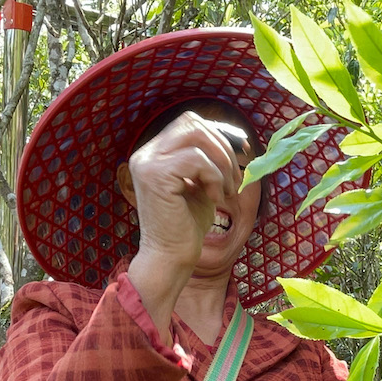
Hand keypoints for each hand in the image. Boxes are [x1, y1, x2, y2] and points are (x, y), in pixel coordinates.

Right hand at [118, 111, 243, 272]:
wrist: (170, 258)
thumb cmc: (187, 227)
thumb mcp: (201, 184)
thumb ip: (208, 160)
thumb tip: (234, 138)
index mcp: (154, 154)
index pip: (189, 123)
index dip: (218, 136)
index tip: (236, 161)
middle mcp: (145, 153)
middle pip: (192, 122)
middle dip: (222, 148)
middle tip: (232, 180)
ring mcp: (147, 163)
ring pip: (196, 135)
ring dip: (221, 162)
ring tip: (224, 190)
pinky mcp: (155, 176)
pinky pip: (197, 159)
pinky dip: (214, 176)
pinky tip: (214, 198)